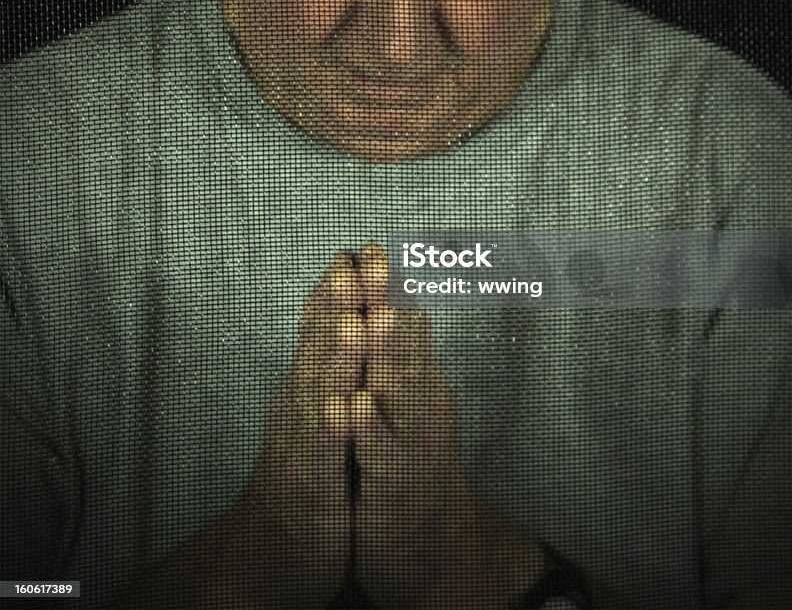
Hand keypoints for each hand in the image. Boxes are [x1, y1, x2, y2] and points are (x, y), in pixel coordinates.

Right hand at [242, 251, 364, 607]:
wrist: (271, 548)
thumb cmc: (305, 474)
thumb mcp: (320, 409)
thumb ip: (329, 363)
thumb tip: (347, 313)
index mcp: (314, 383)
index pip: (328, 326)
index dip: (345, 288)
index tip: (363, 247)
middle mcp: (303, 402)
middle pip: (322, 343)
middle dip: (341, 301)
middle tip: (356, 258)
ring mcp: (304, 441)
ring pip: (321, 388)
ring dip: (336, 351)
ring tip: (352, 315)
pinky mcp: (310, 484)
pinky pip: (321, 452)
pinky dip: (331, 425)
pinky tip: (340, 404)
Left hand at [349, 244, 547, 609]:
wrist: (434, 550)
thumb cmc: (412, 469)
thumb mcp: (407, 405)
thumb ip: (402, 356)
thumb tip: (395, 303)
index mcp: (417, 383)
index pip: (404, 325)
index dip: (387, 285)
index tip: (370, 244)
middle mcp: (420, 404)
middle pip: (404, 343)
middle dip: (386, 299)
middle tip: (373, 255)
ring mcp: (411, 443)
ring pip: (399, 390)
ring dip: (387, 350)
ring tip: (375, 313)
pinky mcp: (396, 486)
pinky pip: (382, 454)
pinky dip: (368, 428)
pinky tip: (355, 404)